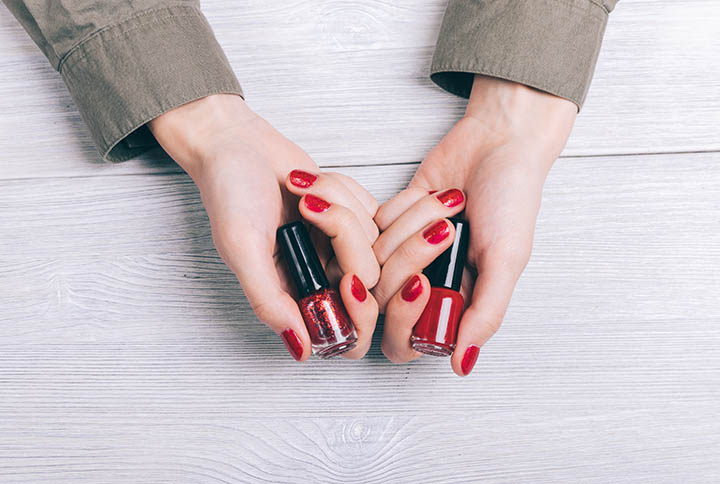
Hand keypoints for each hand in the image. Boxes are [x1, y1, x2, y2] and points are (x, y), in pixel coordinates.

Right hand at [148, 95, 379, 360]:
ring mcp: (338, 248)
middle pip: (367, 281)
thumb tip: (302, 350)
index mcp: (294, 297)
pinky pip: (373, 210)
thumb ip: (269, 301)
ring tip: (300, 188)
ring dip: (338, 203)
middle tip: (309, 206)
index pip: (347, 333)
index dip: (358, 313)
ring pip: (372, 239)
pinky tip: (311, 182)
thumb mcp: (242, 249)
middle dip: (344, 236)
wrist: (237, 144)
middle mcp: (320, 278)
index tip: (347, 280)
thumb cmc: (230, 193)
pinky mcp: (352, 217)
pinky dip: (345, 190)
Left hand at [373, 75, 576, 374]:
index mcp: (453, 307)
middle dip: (410, 256)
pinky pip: (371, 224)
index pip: (405, 340)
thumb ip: (485, 314)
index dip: (403, 317)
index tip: (422, 282)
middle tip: (447, 228)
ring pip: (373, 257)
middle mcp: (424, 287)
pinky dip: (400, 205)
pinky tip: (430, 193)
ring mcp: (402, 255)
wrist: (497, 143)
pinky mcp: (388, 224)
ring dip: (412, 223)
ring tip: (449, 203)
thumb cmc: (511, 200)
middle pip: (382, 298)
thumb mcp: (507, 259)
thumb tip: (461, 366)